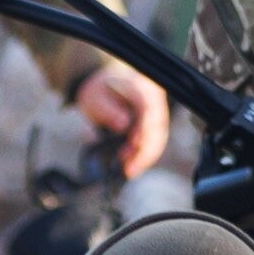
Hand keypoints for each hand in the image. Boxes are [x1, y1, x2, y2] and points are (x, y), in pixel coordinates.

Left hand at [73, 59, 171, 173]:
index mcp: (140, 87)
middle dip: (144, 152)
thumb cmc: (99, 90)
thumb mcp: (95, 97)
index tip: (135, 145)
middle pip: (158, 128)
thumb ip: (108, 110)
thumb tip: (124, 124)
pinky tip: (132, 164)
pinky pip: (155, 141)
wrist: (105, 84)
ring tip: (128, 168)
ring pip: (159, 138)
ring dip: (144, 156)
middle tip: (129, 169)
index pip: (148, 110)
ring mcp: (157, 110)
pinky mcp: (155, 123)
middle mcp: (154, 97)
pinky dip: (144, 155)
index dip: (145, 130)